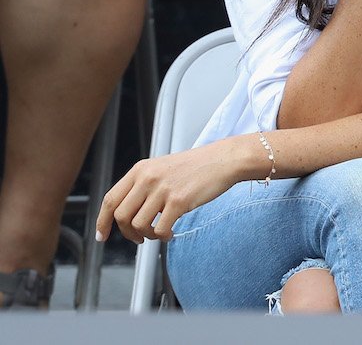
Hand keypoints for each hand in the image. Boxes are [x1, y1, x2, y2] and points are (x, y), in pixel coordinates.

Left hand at [96, 137, 252, 242]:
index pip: (110, 199)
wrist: (223, 160)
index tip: (102, 235)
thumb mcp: (162, 169)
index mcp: (140, 170)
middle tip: (139, 238)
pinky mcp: (179, 201)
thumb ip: (143, 186)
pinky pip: (160, 229)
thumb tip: (128, 214)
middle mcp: (148, 178)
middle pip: (121, 216)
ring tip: (159, 233)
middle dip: (128, 233)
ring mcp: (163, 190)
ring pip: (138, 225)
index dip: (102, 221)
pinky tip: (171, 232)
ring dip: (147, 235)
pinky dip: (162, 237)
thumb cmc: (195, 167)